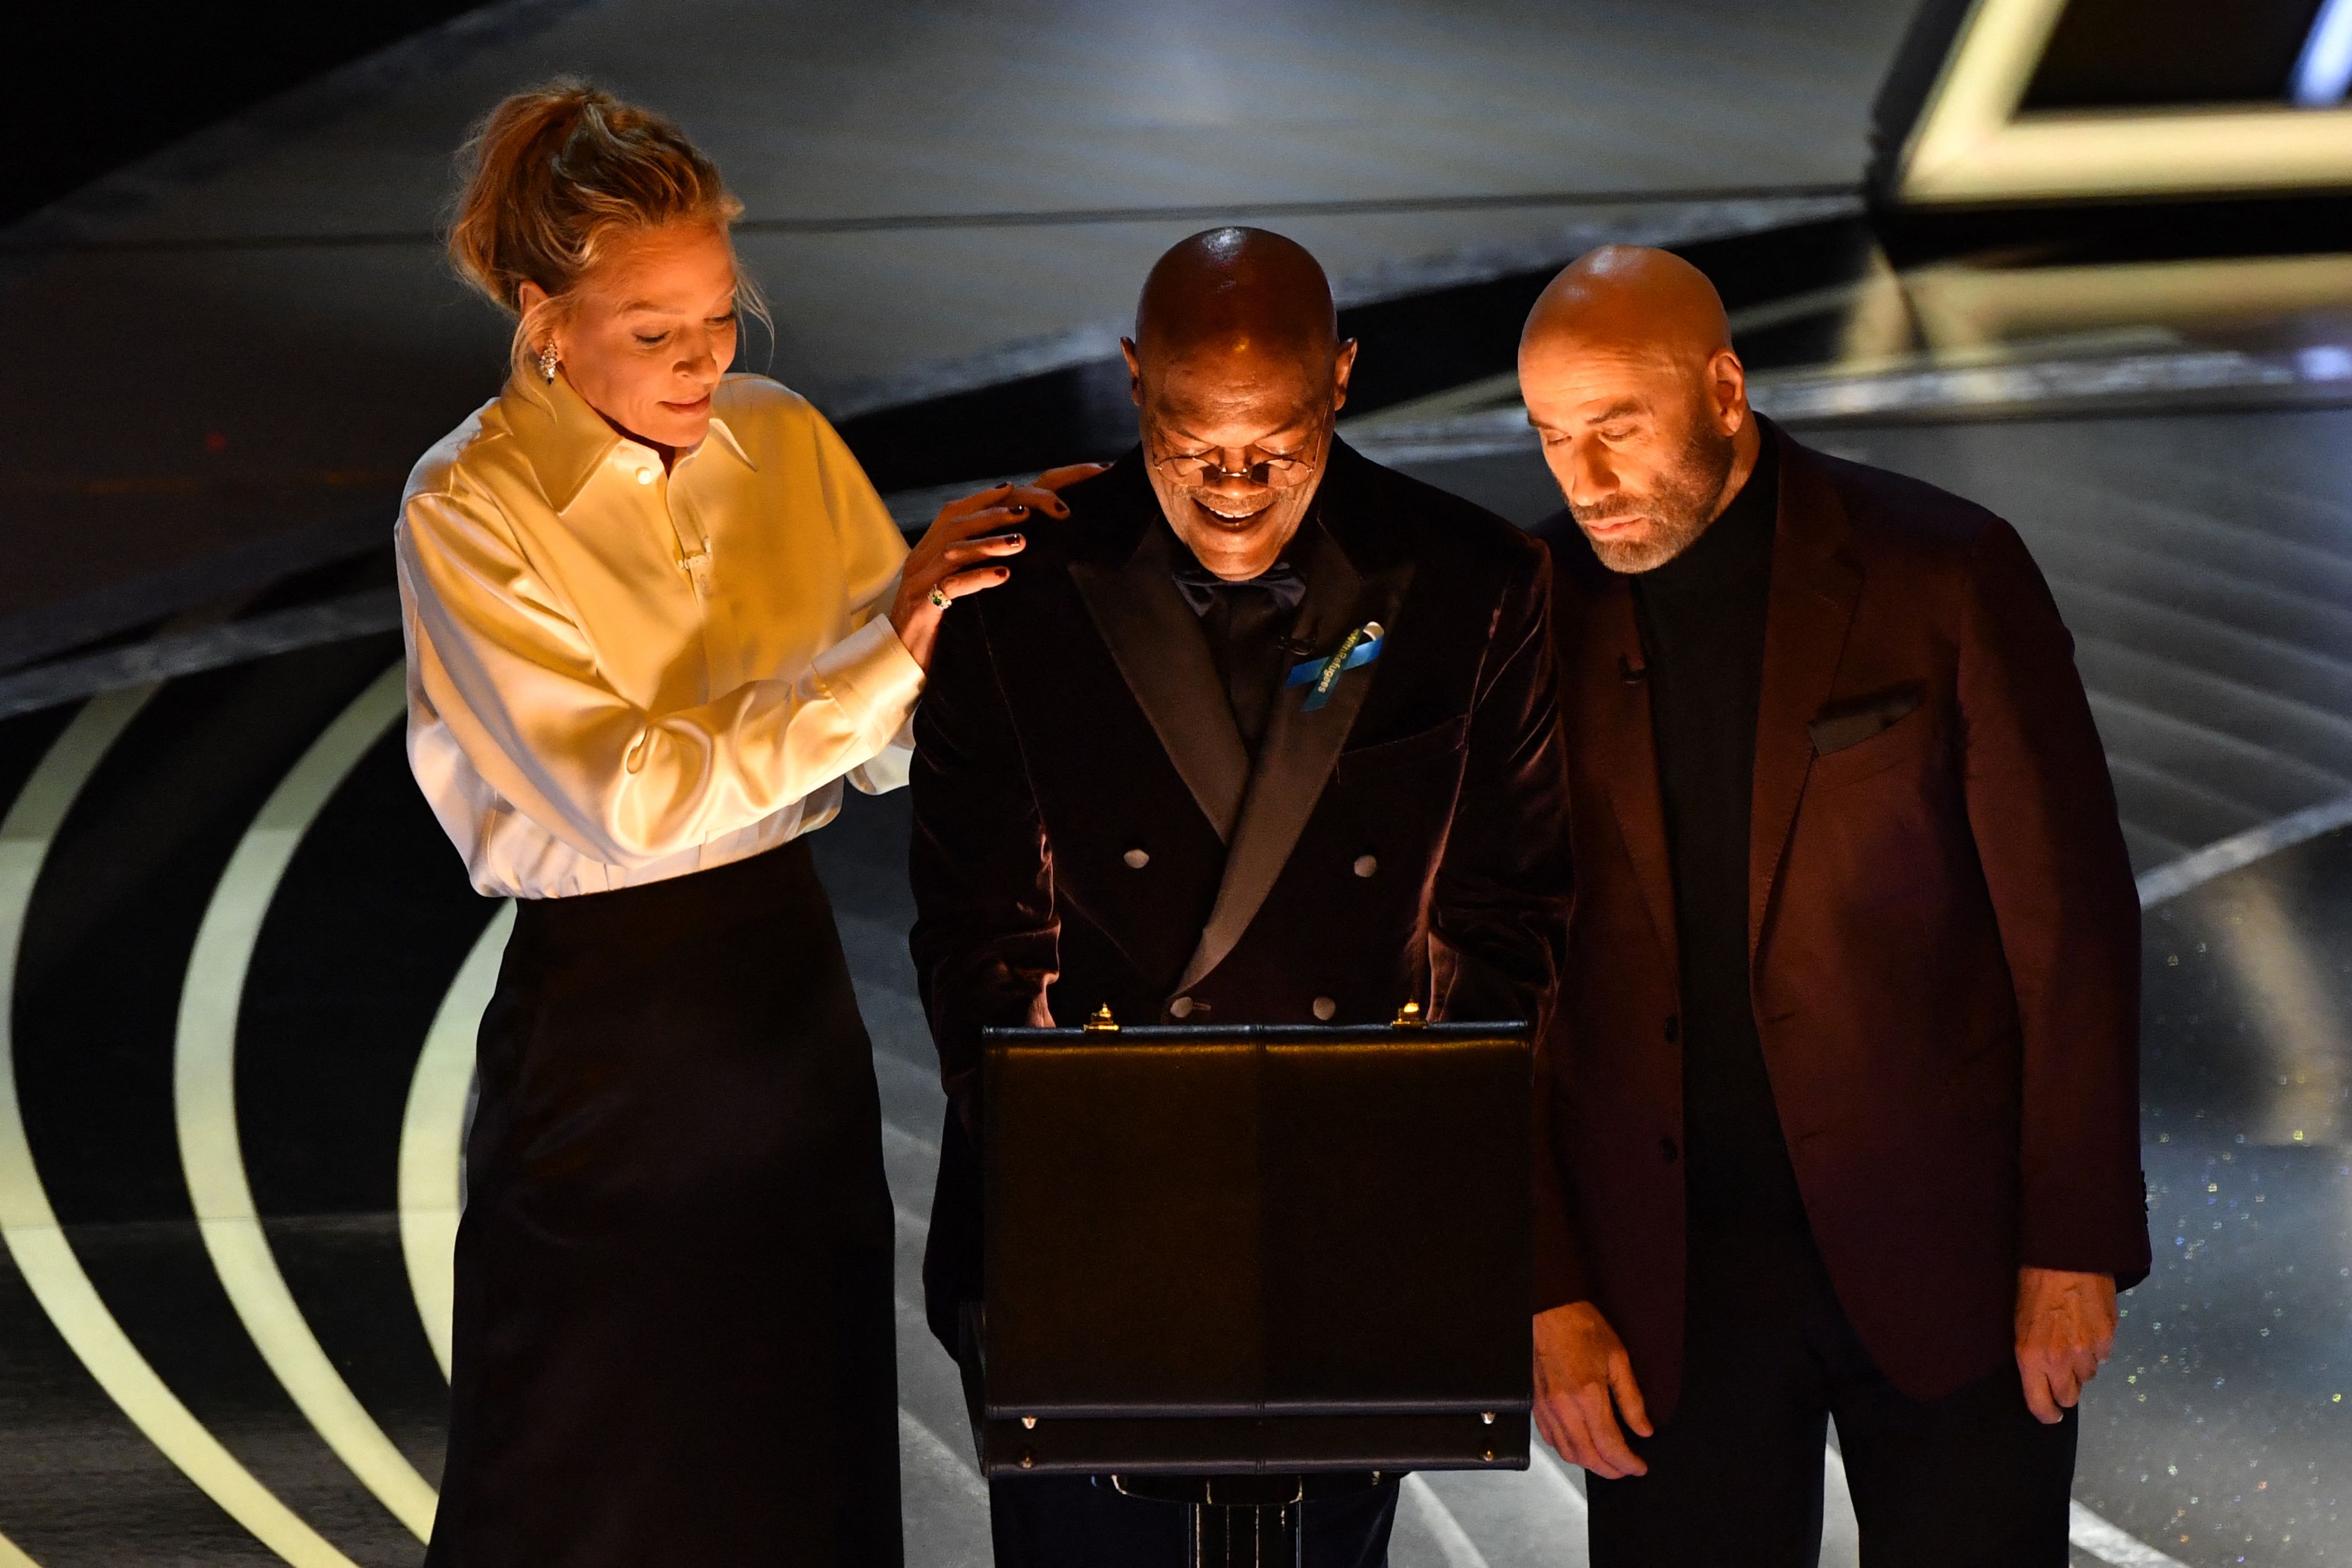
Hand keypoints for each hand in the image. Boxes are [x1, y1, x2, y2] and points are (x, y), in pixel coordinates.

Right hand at [889, 466, 1104, 668]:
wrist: (897, 663)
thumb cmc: (928, 628)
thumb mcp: (945, 591)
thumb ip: (962, 569)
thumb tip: (1001, 553)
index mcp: (924, 553)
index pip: (950, 514)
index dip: (979, 499)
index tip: (1010, 488)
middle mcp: (918, 562)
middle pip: (953, 526)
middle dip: (990, 515)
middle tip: (1024, 512)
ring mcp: (917, 583)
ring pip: (953, 552)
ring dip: (988, 543)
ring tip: (1020, 541)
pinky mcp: (921, 607)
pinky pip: (951, 586)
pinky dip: (978, 578)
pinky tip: (1004, 575)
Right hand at [1532, 1301, 1651, 1477]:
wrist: (1550, 1313)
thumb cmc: (1583, 1330)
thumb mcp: (1619, 1360)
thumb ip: (1632, 1400)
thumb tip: (1644, 1429)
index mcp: (1588, 1395)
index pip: (1610, 1445)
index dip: (1628, 1463)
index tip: (1639, 1467)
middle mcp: (1564, 1408)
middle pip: (1588, 1456)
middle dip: (1611, 1470)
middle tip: (1627, 1469)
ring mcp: (1547, 1409)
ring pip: (1568, 1453)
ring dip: (1590, 1464)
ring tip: (1608, 1462)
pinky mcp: (1537, 1406)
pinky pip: (1552, 1440)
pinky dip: (1569, 1451)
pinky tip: (1582, 1446)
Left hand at [2014, 1267, 2116, 1423]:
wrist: (2065, 1258)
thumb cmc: (2032, 1287)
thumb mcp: (2019, 1324)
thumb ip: (2032, 1355)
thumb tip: (2043, 1377)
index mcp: (2031, 1357)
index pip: (2041, 1404)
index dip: (2047, 1413)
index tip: (2050, 1414)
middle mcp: (2060, 1360)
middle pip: (2070, 1396)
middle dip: (2065, 1388)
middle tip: (2061, 1371)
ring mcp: (2087, 1351)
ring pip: (2088, 1375)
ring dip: (2081, 1364)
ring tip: (2073, 1338)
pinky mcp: (2108, 1338)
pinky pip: (2103, 1356)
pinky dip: (2097, 1348)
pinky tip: (2088, 1327)